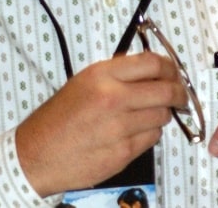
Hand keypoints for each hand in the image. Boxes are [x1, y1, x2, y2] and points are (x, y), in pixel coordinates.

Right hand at [15, 51, 185, 196]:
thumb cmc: (60, 116)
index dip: (170, 67)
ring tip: (148, 113)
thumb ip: (117, 73)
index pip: (152, 63)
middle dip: (178, 92)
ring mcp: (119, 128)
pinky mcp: (123, 153)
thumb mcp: (84, 81)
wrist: (38, 153)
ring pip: (162, 116)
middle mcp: (113, 98)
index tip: (174, 71)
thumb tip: (151, 68)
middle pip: (166, 90)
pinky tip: (135, 130)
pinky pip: (152, 138)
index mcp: (102, 75)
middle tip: (179, 94)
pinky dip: (149, 133)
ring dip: (162, 114)